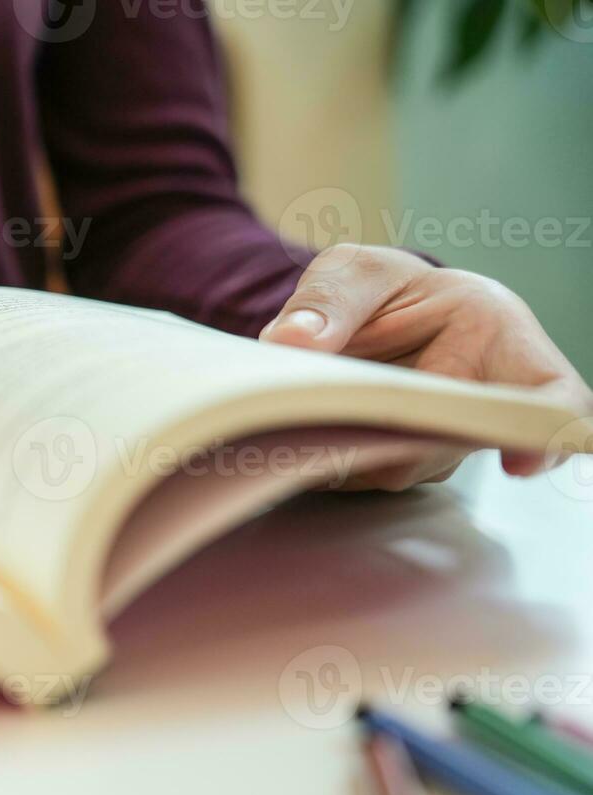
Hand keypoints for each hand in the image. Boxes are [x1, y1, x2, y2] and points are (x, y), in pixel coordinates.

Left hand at [259, 244, 592, 490]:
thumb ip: (327, 301)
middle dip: (390, 433)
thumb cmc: (380, 289)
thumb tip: (292, 339)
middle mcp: (478, 400)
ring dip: (346, 445)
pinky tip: (297, 429)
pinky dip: (325, 455)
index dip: (544, 431)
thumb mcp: (353, 273)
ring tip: (305, 406)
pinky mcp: (395, 465)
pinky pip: (358, 474)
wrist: (364, 320)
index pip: (549, 394)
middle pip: (449, 443)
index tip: (523, 458)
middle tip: (336, 410)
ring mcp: (440, 442)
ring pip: (396, 466)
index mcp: (494, 333)